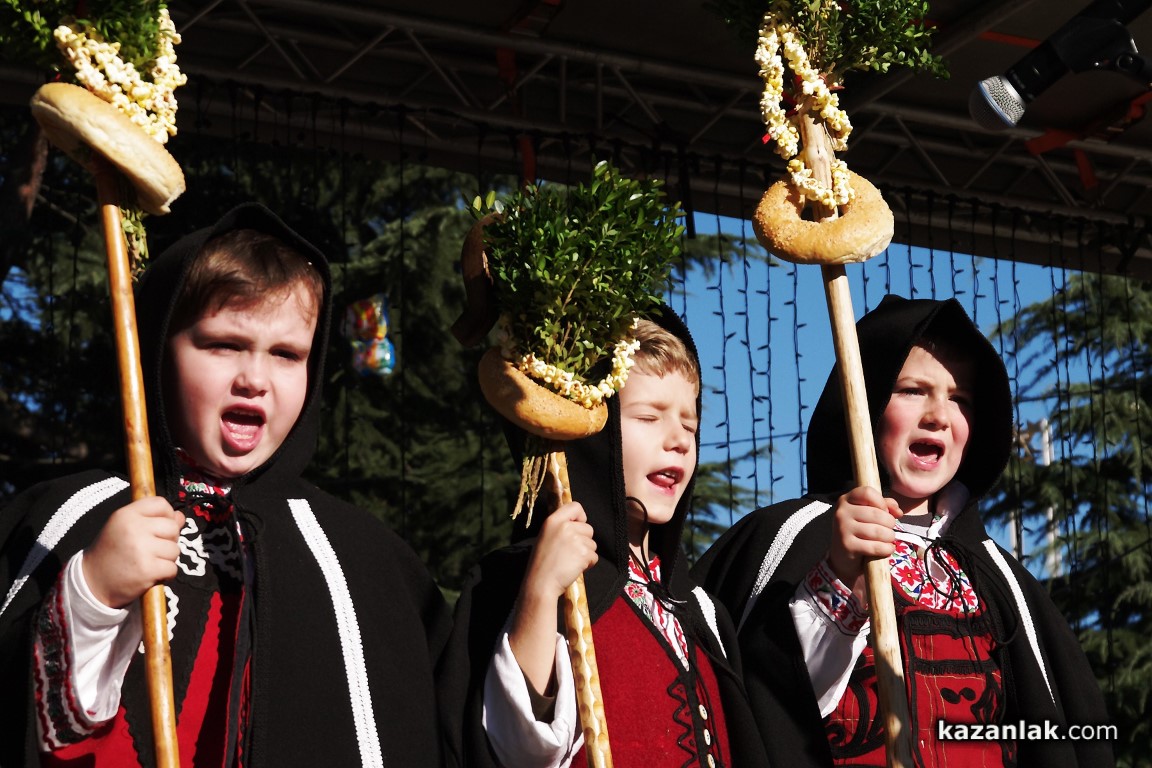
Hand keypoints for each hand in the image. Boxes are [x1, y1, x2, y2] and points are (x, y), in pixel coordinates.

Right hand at [83, 496, 184, 608]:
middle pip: (172, 527)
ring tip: (150, 562)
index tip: (160, 527)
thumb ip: (152, 519)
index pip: (160, 504)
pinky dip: (166, 573)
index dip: (167, 515)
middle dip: (169, 540)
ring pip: (175, 549)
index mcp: (126, 515)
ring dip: (167, 558)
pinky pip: (173, 568)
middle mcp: (134, 529)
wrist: (92, 582)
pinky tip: (152, 574)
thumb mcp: (125, 528)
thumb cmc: (112, 553)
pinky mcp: (147, 570)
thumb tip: (179, 516)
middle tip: (153, 549)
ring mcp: (141, 549)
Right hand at [522, 501, 597, 603]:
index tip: (578, 526)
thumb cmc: (541, 563)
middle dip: (584, 541)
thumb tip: (577, 525)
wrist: (541, 583)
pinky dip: (588, 564)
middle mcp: (565, 526)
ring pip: (592, 544)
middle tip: (570, 552)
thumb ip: (560, 528)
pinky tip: (574, 568)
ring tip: (570, 561)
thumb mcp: (545, 537)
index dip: (580, 517)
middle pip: (588, 528)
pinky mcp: (584, 553)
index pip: (575, 506)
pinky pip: (594, 556)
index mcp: (553, 520)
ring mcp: (576, 539)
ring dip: (585, 554)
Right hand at [827, 486, 901, 600]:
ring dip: (889, 537)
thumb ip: (884, 505)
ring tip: (888, 539)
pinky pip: (875, 546)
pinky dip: (886, 549)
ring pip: (878, 531)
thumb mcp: (868, 514)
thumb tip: (898, 511)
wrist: (843, 556)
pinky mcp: (847, 545)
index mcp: (845, 500)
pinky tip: (886, 549)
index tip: (884, 511)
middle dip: (890, 523)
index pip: (868, 492)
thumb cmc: (859, 531)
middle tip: (889, 530)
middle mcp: (841, 512)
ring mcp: (842, 529)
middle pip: (877, 513)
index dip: (882, 502)